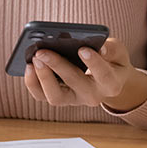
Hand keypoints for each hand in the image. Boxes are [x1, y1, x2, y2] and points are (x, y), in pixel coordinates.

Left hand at [23, 38, 146, 111]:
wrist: (107, 78)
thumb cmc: (111, 60)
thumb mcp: (118, 52)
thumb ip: (110, 48)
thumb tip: (98, 47)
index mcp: (111, 84)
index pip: (104, 76)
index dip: (94, 63)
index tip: (82, 49)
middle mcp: (93, 95)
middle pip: (75, 84)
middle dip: (58, 66)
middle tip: (42, 51)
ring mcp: (74, 99)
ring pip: (56, 97)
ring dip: (43, 77)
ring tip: (34, 58)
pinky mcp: (59, 98)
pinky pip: (42, 96)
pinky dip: (33, 82)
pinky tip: (29, 65)